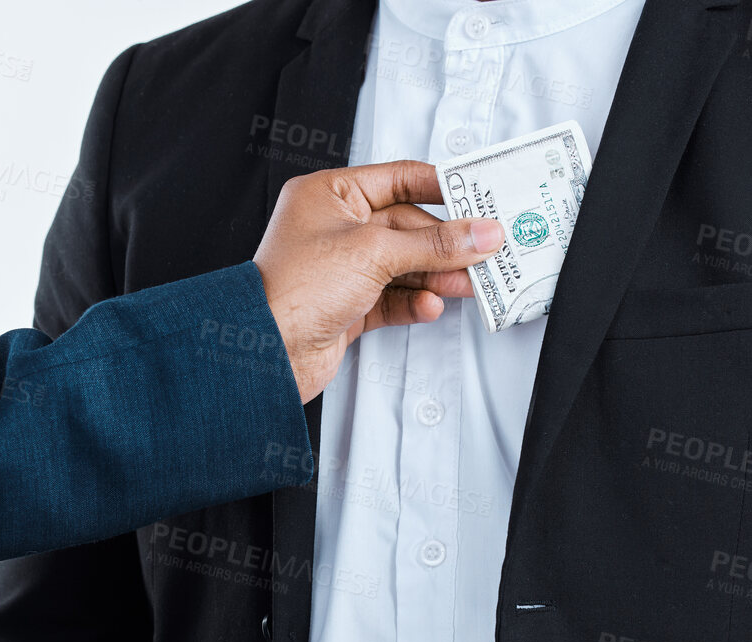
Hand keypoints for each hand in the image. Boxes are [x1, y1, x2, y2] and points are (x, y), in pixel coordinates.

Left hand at [253, 160, 503, 401]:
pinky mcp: (347, 306)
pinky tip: (430, 304)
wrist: (267, 354)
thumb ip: (435, 244)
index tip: (479, 195)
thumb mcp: (374, 253)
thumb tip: (479, 233)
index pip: (398, 179)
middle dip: (446, 242)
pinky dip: (414, 301)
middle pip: (407, 226)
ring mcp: (341, 269)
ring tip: (469, 282)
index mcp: (329, 195)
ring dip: (437, 274)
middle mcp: (333, 228)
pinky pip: (392, 298)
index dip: (441, 187)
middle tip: (485, 248)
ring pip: (403, 265)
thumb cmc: (294, 290)